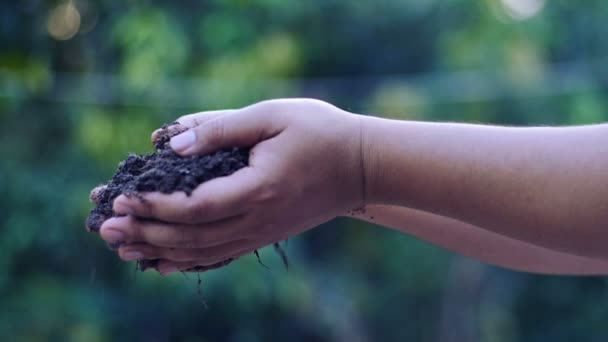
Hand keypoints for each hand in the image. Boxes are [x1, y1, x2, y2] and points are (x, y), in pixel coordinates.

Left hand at [99, 99, 364, 273]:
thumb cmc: (320, 133)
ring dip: (160, 251)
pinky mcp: (265, 235)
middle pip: (192, 238)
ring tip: (124, 248)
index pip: (196, 208)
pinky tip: (164, 263)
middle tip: (107, 228)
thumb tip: (174, 143)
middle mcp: (257, 220)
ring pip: (202, 254)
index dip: (156, 207)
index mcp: (258, 189)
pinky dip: (187, 262)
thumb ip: (222, 129)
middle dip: (146, 233)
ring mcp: (262, 232)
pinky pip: (220, 257)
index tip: (124, 198)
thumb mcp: (272, 116)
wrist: (361, 168)